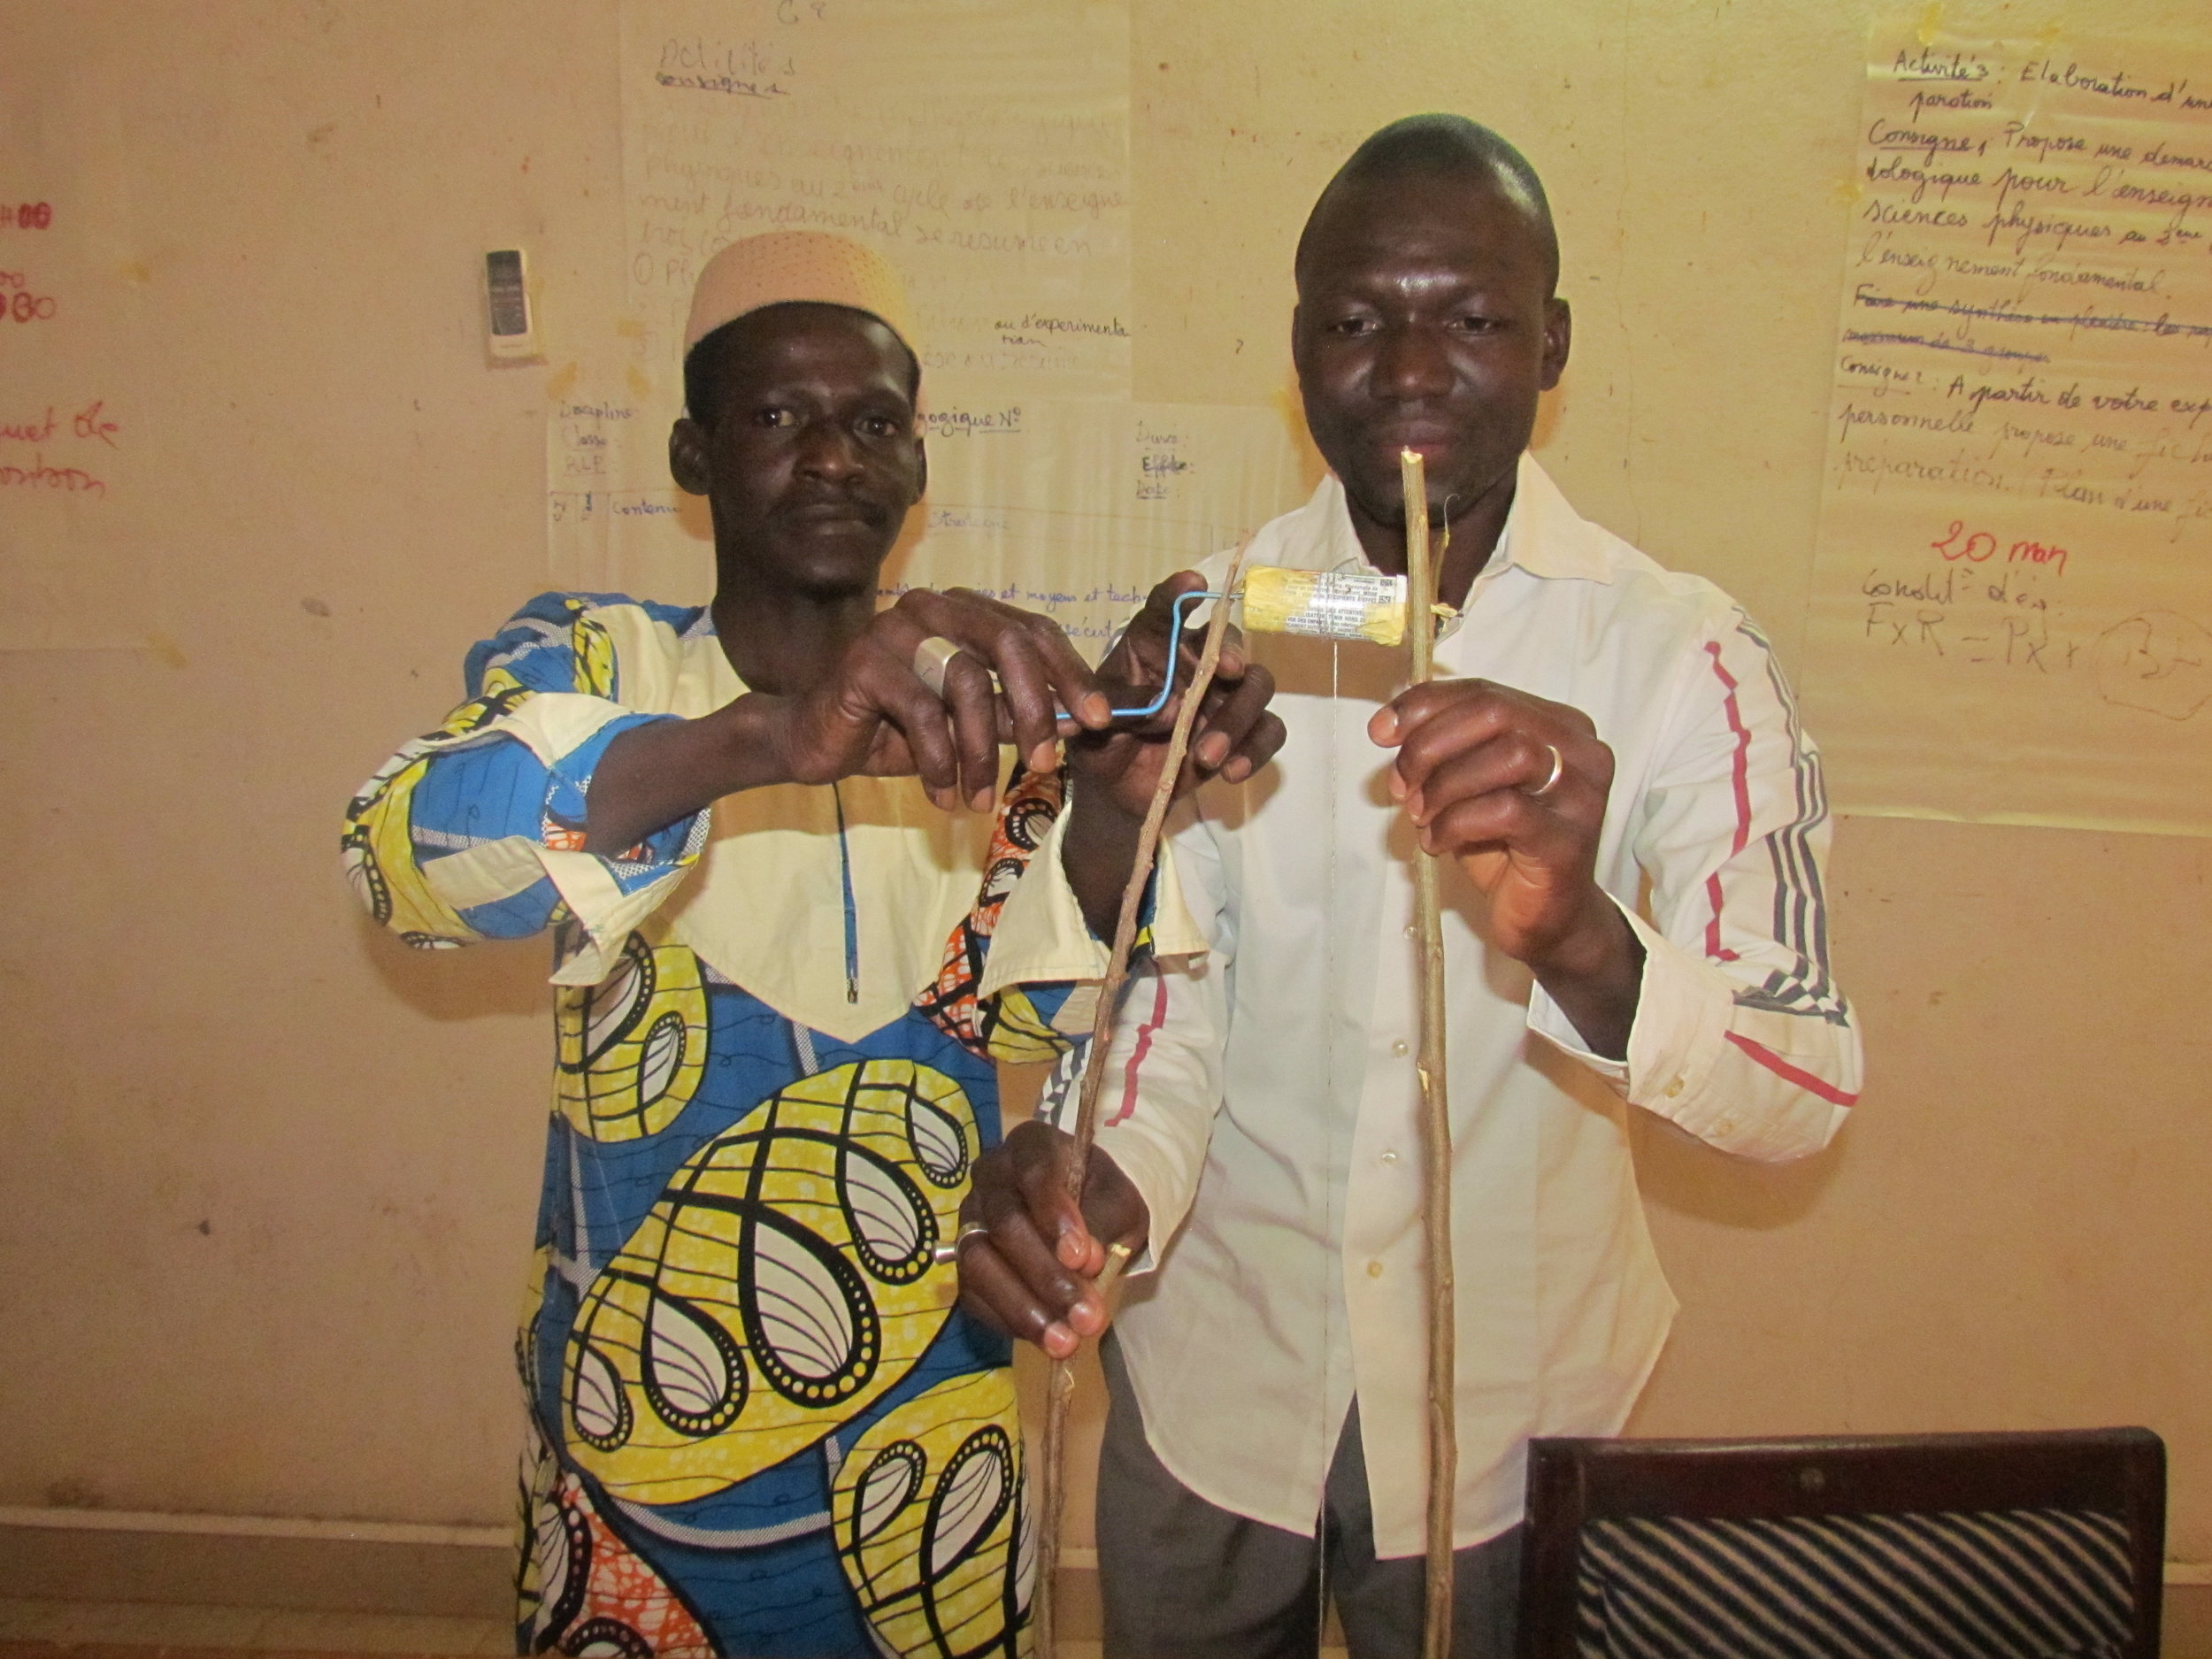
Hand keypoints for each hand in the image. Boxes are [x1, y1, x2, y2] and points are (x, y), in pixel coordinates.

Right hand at [776, 588, 1113, 810]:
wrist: (816, 741)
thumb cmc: (897, 730)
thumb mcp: (971, 724)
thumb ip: (1019, 714)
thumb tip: (1083, 721)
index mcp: (963, 610)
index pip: (1033, 630)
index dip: (1071, 674)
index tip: (1100, 720)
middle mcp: (932, 607)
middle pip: (1008, 644)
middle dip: (1037, 708)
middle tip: (1047, 763)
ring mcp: (894, 629)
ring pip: (966, 684)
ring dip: (981, 753)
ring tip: (979, 798)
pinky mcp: (863, 662)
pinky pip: (921, 713)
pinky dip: (940, 763)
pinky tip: (942, 796)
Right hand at [957, 1121, 1149, 1358]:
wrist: (1089, 1215)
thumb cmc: (1104, 1199)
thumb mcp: (1121, 1203)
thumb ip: (1106, 1223)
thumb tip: (1086, 1263)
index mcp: (1032, 1145)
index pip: (1036, 1172)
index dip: (1056, 1216)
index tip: (1084, 1258)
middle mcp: (991, 1176)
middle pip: (1005, 1223)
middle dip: (1047, 1275)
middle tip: (1086, 1315)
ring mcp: (971, 1218)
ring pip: (979, 1262)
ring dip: (1023, 1307)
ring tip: (1064, 1341)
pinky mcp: (964, 1260)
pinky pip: (972, 1294)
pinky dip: (1008, 1321)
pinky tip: (1044, 1338)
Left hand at [1059, 572, 1284, 932]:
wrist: (1113, 790)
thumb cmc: (1100, 741)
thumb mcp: (1090, 725)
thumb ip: (1117, 709)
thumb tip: (1162, 709)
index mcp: (1152, 647)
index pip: (1165, 612)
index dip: (1180, 594)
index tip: (1192, 585)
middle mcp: (1194, 663)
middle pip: (1226, 642)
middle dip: (1230, 652)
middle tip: (1228, 670)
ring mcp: (1222, 698)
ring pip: (1256, 686)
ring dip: (1237, 717)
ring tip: (1206, 755)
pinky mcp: (1241, 735)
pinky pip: (1268, 732)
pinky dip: (1256, 749)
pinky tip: (1231, 771)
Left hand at [1372, 679, 1642, 1053]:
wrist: (1548, 918)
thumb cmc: (1506, 846)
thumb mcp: (1467, 784)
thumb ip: (1440, 748)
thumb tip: (1387, 726)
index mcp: (1559, 725)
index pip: (1485, 692)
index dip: (1426, 705)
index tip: (1381, 730)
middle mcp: (1580, 752)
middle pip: (1496, 714)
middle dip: (1432, 743)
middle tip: (1403, 781)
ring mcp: (1580, 796)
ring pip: (1506, 756)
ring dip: (1445, 785)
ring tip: (1422, 815)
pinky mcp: (1568, 840)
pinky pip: (1505, 811)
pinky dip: (1456, 822)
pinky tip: (1438, 841)